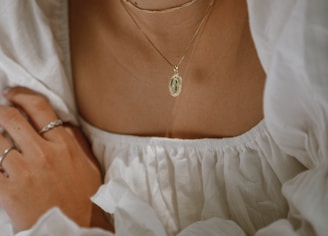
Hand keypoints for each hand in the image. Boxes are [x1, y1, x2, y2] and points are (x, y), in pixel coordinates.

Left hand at [0, 87, 101, 230]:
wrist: (76, 229)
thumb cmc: (85, 197)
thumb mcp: (88, 164)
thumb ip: (75, 140)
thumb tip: (62, 122)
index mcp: (65, 145)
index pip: (39, 108)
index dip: (21, 95)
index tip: (12, 94)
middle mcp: (43, 154)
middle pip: (11, 119)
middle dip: (0, 110)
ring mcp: (24, 172)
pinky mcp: (7, 192)